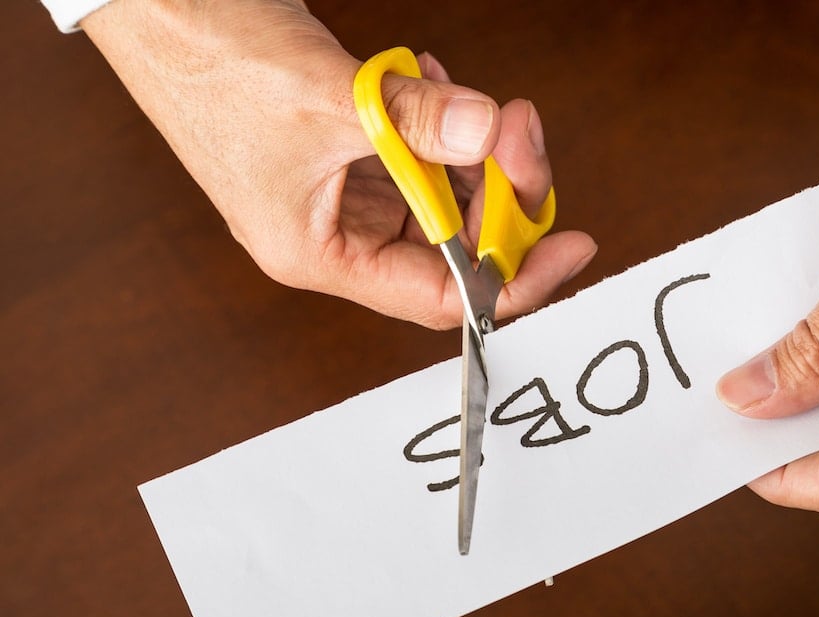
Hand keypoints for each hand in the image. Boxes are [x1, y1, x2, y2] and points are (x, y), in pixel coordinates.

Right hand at [81, 1, 595, 328]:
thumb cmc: (211, 64)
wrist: (162, 4)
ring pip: (444, 195)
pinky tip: (440, 82)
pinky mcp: (350, 150)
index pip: (440, 297)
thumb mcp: (330, 97)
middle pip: (453, 246)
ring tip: (484, 105)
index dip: (514, 278)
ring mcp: (344, 191)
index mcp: (318, 255)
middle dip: (502, 193)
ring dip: (478, 150)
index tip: (568, 245)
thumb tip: (492, 134)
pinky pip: (422, 152)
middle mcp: (336, 235)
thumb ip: (420, 121)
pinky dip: (444, 121)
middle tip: (524, 137)